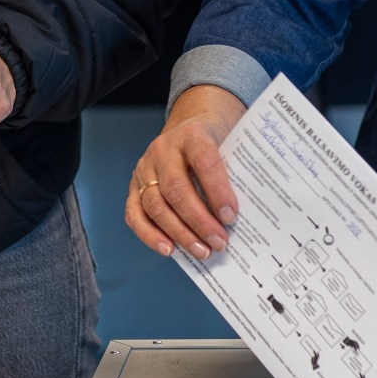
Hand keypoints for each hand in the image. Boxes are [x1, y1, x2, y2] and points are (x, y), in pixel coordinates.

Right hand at [125, 85, 245, 259]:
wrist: (189, 126)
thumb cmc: (215, 142)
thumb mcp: (229, 145)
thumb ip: (234, 173)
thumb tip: (242, 217)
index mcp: (191, 135)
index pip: (204, 161)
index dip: (217, 190)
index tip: (231, 217)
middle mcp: (163, 150)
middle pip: (176, 189)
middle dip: (199, 221)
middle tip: (219, 242)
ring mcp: (144, 169)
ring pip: (155, 205)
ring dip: (179, 233)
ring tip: (202, 251)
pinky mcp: (133, 186)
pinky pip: (135, 214)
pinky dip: (149, 235)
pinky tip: (168, 249)